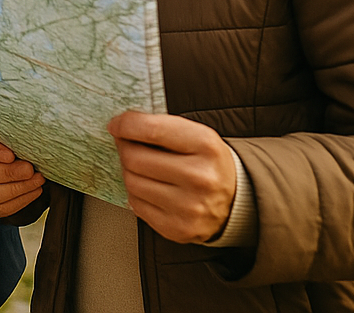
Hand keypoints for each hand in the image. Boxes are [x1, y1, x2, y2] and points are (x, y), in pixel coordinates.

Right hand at [0, 120, 46, 216]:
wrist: (6, 144)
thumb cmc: (3, 127)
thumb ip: (5, 119)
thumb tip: (26, 123)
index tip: (11, 154)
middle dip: (8, 173)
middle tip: (30, 168)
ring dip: (17, 189)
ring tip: (37, 179)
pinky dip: (20, 201)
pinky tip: (35, 189)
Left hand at [108, 111, 235, 243]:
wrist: (237, 202)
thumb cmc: (208, 163)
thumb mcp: (196, 136)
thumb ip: (161, 128)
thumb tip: (120, 127)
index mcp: (205, 146)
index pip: (151, 129)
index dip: (125, 125)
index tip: (116, 124)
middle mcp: (200, 177)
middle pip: (135, 158)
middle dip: (125, 148)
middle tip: (128, 145)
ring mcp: (189, 207)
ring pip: (132, 182)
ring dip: (129, 172)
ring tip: (142, 168)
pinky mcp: (177, 228)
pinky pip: (136, 205)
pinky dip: (136, 194)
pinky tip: (150, 188)